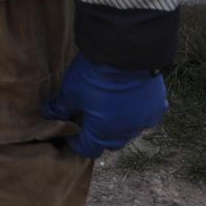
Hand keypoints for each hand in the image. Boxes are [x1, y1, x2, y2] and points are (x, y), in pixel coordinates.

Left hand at [44, 54, 167, 157]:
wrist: (126, 56)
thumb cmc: (95, 78)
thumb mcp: (71, 92)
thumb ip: (60, 108)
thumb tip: (48, 115)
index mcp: (103, 134)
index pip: (87, 149)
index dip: (76, 142)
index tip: (70, 132)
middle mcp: (126, 133)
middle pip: (109, 142)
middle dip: (98, 134)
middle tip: (88, 117)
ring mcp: (144, 121)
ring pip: (128, 129)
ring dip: (118, 122)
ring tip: (108, 106)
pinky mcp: (157, 107)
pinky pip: (144, 115)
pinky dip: (135, 111)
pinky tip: (128, 99)